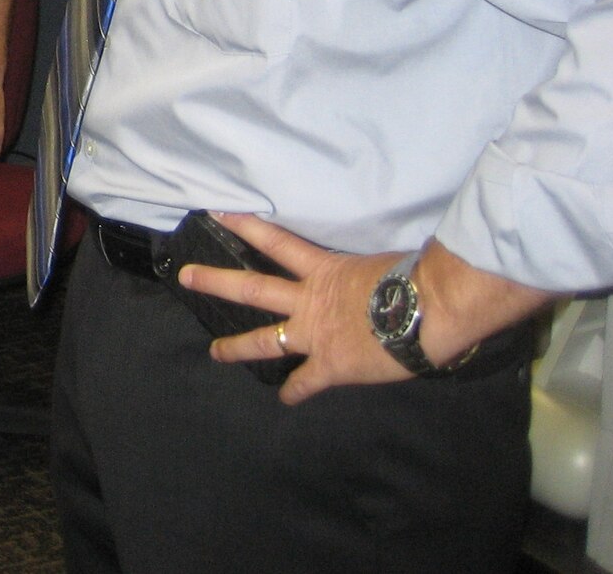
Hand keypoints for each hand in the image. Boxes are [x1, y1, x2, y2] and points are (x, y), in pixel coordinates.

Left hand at [176, 212, 407, 403]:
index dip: (245, 225)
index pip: (276, 240)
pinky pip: (306, 382)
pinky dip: (295, 391)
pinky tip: (284, 399)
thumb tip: (378, 264)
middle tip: (185, 277)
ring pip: (266, 340)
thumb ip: (367, 266)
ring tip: (213, 352)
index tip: (216, 213)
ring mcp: (315, 335)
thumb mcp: (381, 261)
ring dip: (237, 347)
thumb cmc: (414, 278)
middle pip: (253, 289)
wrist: (426, 312)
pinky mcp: (330, 366)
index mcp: (323, 270)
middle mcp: (309, 301)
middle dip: (216, 282)